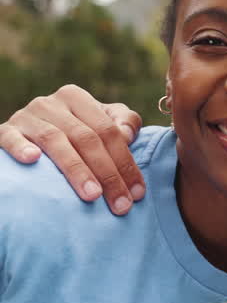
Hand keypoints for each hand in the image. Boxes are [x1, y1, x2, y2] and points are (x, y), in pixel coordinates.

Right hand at [0, 86, 145, 214]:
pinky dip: (21, 147)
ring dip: (76, 169)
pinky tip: (32, 160)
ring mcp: (25, 117)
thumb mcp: (101, 121)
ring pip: (55, 140)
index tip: (137, 193)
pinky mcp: (4, 131)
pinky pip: (10, 138)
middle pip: (86, 138)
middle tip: (120, 204)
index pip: (108, 131)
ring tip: (92, 194)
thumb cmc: (75, 130)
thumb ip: (124, 122)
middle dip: (107, 174)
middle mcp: (50, 104)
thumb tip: (126, 134)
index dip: (126, 162)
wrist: (28, 133)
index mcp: (77, 98)